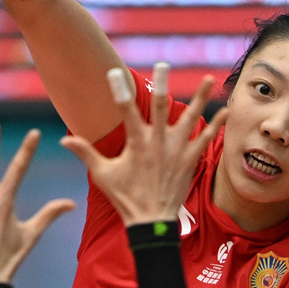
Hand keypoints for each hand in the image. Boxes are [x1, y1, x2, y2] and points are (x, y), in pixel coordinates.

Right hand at [60, 63, 226, 225]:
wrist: (151, 222)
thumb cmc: (126, 198)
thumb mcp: (102, 175)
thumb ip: (85, 153)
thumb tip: (62, 140)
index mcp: (136, 144)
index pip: (125, 111)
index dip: (119, 91)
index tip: (115, 72)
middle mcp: (158, 143)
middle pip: (160, 107)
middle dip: (162, 84)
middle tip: (163, 64)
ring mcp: (177, 150)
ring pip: (190, 118)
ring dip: (200, 98)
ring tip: (210, 79)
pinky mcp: (190, 160)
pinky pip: (206, 139)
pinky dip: (216, 125)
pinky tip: (225, 110)